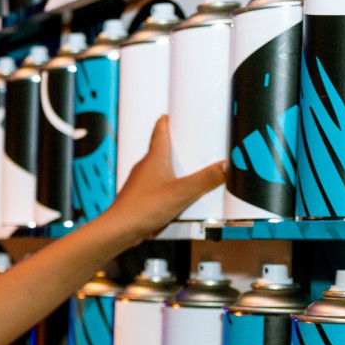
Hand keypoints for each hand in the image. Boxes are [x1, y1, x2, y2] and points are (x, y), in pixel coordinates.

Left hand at [100, 115, 226, 237]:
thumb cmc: (141, 208)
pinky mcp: (141, 199)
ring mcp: (141, 183)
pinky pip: (159, 189)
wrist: (119, 230)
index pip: (160, 131)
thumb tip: (226, 166)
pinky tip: (179, 200)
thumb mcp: (183, 192)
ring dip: (175, 171)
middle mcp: (145, 167)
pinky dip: (170, 190)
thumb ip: (206, 180)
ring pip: (160, 171)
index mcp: (154, 158)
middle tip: (193, 144)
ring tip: (192, 174)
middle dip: (177, 147)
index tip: (175, 114)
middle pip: (162, 150)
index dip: (168, 121)